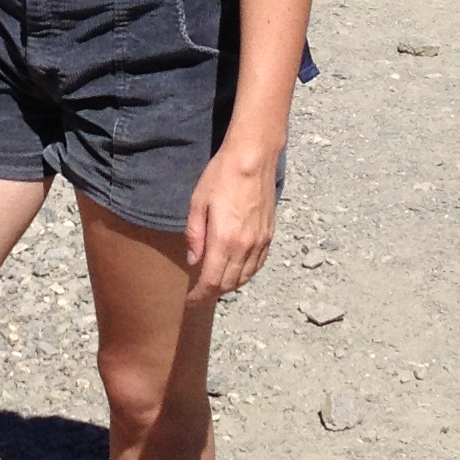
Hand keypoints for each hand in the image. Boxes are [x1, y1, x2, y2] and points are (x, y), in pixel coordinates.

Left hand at [182, 135, 279, 302]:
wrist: (253, 158)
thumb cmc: (221, 176)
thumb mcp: (198, 202)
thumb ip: (194, 235)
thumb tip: (194, 261)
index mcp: (224, 240)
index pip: (211, 281)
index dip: (199, 295)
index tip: (190, 300)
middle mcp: (244, 246)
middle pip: (229, 284)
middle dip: (212, 293)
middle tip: (199, 293)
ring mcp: (260, 241)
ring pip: (245, 277)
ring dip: (229, 286)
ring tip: (215, 284)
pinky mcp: (269, 235)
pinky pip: (258, 265)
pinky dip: (246, 274)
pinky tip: (236, 271)